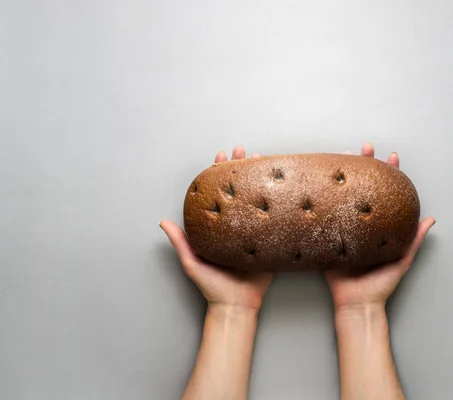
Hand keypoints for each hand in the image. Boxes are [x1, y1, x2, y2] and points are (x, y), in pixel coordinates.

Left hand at [160, 146, 271, 312]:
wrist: (236, 306)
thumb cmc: (212, 286)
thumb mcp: (192, 261)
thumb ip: (180, 242)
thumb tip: (163, 222)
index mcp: (219, 227)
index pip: (219, 193)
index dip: (219, 174)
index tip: (220, 156)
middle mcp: (236, 226)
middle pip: (239, 190)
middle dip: (241, 169)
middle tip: (243, 150)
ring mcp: (254, 232)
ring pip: (257, 199)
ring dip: (259, 178)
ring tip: (262, 160)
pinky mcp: (270, 242)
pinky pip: (275, 219)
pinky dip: (279, 202)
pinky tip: (281, 187)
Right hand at [325, 143, 435, 311]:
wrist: (357, 304)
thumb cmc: (381, 285)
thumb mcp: (401, 260)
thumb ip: (413, 240)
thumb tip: (430, 220)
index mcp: (379, 225)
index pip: (385, 194)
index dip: (389, 175)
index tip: (392, 158)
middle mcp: (361, 223)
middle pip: (363, 188)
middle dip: (365, 166)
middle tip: (365, 148)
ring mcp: (344, 228)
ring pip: (343, 196)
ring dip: (344, 176)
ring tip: (344, 157)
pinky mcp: (328, 238)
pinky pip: (325, 215)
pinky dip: (322, 198)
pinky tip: (321, 182)